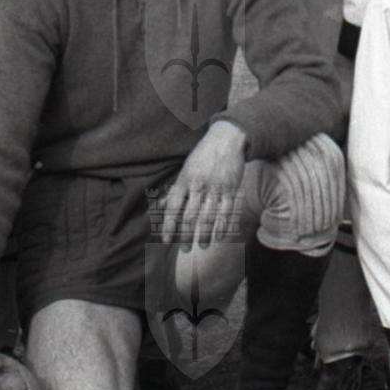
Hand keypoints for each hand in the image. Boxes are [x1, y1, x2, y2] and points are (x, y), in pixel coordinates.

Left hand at [157, 121, 247, 248]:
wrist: (227, 140)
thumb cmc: (203, 156)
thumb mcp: (185, 170)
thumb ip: (174, 190)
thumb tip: (158, 205)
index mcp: (184, 181)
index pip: (173, 208)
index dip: (168, 225)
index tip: (166, 240)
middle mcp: (198, 186)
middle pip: (190, 217)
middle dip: (186, 236)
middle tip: (185, 250)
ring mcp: (215, 188)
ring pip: (208, 218)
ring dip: (205, 235)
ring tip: (202, 246)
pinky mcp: (231, 189)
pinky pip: (226, 213)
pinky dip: (222, 227)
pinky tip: (219, 237)